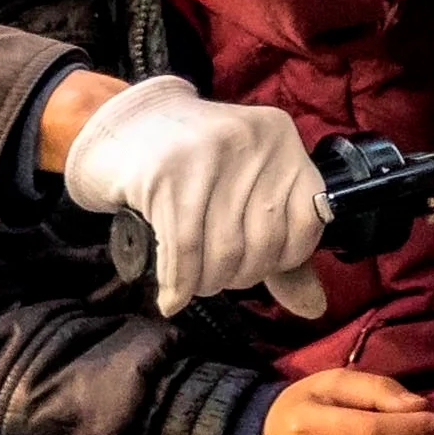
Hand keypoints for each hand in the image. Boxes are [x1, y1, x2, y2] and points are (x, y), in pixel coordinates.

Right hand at [56, 73, 331, 314]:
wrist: (121, 127)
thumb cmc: (187, 167)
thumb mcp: (242, 191)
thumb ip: (281, 245)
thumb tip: (312, 306)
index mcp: (280, 138)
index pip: (307, 221)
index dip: (281, 259)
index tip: (255, 265)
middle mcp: (252, 139)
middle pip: (262, 240)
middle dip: (237, 275)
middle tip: (215, 275)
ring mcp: (210, 150)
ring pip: (225, 249)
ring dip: (206, 282)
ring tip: (194, 282)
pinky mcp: (167, 171)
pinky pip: (186, 250)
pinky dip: (180, 283)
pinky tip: (172, 296)